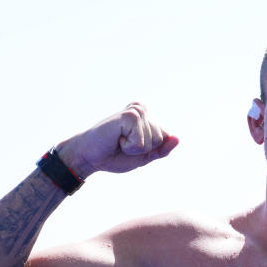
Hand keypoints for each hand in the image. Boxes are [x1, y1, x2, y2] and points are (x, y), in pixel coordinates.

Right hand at [56, 103, 178, 177]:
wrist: (89, 156)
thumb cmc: (114, 155)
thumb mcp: (144, 156)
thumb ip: (162, 149)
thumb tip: (177, 138)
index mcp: (146, 117)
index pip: (165, 138)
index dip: (150, 150)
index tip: (130, 147)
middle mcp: (142, 110)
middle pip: (161, 139)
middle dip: (143, 149)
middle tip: (122, 144)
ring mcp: (136, 111)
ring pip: (153, 141)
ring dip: (136, 149)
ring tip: (119, 141)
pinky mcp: (130, 115)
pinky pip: (142, 143)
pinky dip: (130, 147)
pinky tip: (116, 139)